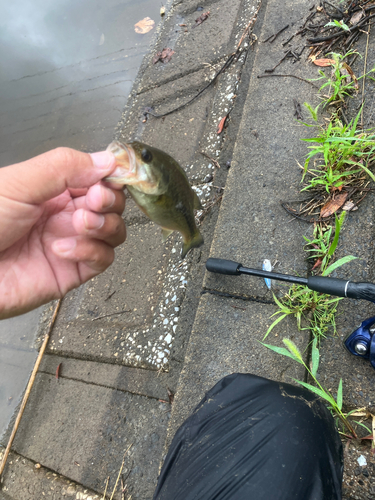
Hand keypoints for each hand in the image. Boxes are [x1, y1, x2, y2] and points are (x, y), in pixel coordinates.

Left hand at [0, 147, 125, 318]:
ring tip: (80, 224)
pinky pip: (102, 259)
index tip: (114, 176)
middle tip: (94, 201)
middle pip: (111, 204)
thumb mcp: (18, 183)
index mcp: (54, 188)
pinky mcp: (72, 271)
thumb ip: (64, 167)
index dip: (111, 176)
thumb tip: (106, 160)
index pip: (97, 177)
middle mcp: (65, 214)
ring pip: (114, 231)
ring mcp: (71, 242)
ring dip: (105, 225)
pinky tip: (63, 248)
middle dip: (109, 200)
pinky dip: (90, 251)